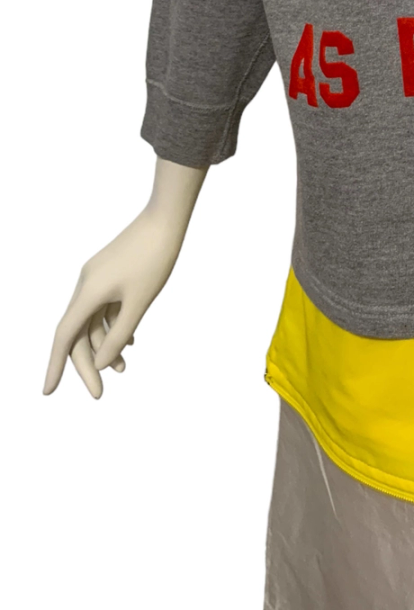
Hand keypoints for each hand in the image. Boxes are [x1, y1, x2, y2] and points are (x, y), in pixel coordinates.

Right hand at [43, 206, 186, 398]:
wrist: (166, 218)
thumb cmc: (155, 258)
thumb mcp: (139, 303)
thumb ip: (119, 335)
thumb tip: (100, 364)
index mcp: (88, 292)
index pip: (65, 337)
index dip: (55, 366)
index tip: (49, 393)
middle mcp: (86, 285)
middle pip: (79, 333)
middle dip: (87, 364)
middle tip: (100, 393)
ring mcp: (97, 278)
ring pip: (93, 321)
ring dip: (105, 345)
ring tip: (122, 368)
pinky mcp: (110, 273)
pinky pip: (104, 307)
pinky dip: (113, 326)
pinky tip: (130, 342)